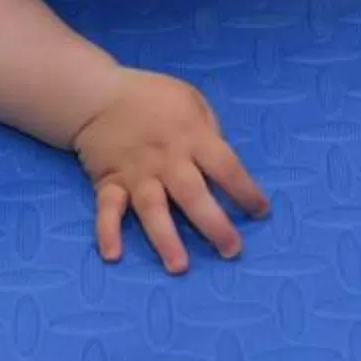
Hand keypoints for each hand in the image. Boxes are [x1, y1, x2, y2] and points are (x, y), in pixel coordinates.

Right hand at [71, 69, 270, 272]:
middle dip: (213, 224)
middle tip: (231, 250)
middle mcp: (166, 159)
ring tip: (179, 266)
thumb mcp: (191, 101)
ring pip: (152, 209)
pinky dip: (108, 232)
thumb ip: (209, 133)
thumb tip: (222, 169)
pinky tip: (113, 255)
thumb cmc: (152, 97)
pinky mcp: (109, 183)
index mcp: (192, 136)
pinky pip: (107, 210)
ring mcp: (136, 174)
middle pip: (192, 194)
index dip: (246, 191)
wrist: (98, 95)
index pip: (226, 167)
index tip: (261, 212)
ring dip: (166, 238)